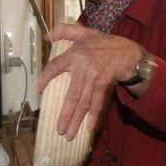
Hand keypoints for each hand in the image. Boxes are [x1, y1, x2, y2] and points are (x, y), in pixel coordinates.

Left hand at [36, 24, 143, 139]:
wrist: (128, 52)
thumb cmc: (104, 43)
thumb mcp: (85, 32)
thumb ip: (65, 31)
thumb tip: (47, 36)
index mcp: (75, 55)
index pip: (55, 67)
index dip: (45, 78)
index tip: (37, 90)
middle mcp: (83, 69)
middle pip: (72, 95)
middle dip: (65, 114)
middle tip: (59, 129)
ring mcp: (94, 79)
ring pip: (83, 103)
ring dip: (76, 119)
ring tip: (69, 134)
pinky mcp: (104, 85)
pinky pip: (97, 103)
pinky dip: (94, 117)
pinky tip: (89, 129)